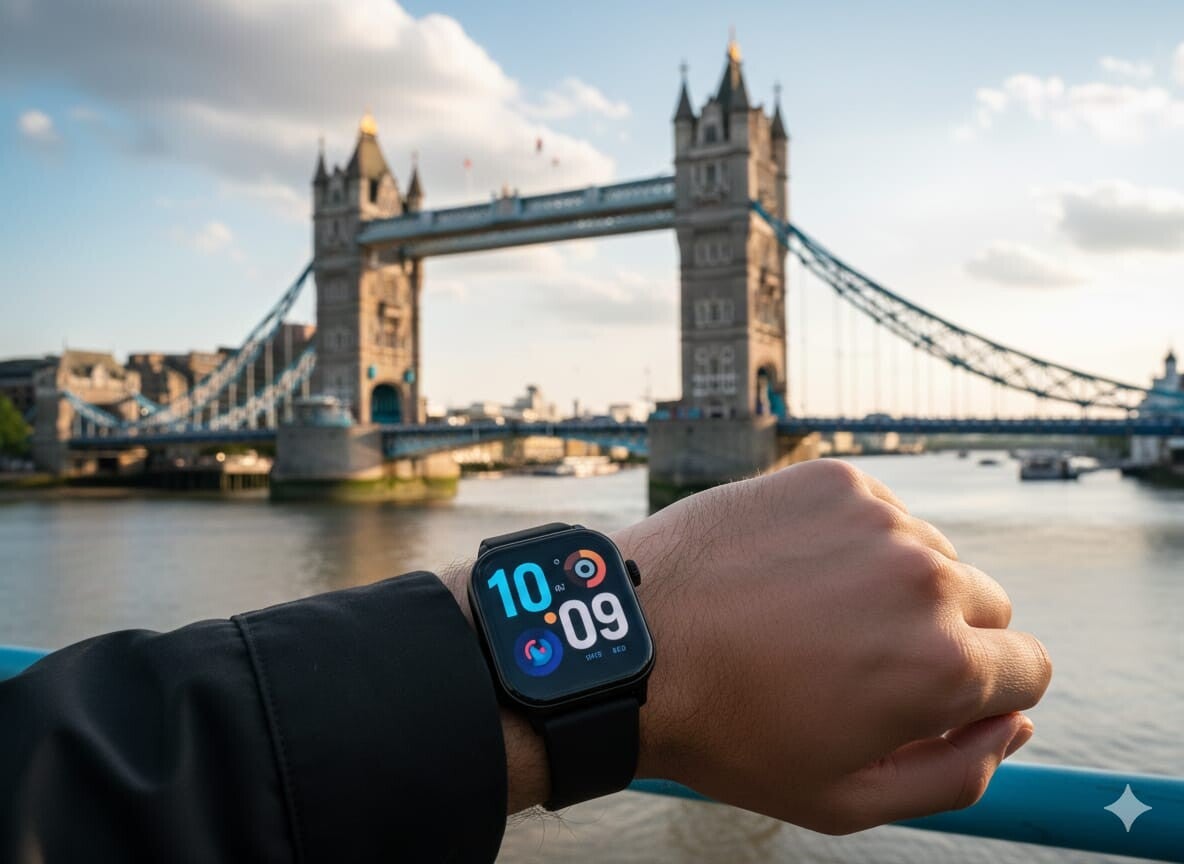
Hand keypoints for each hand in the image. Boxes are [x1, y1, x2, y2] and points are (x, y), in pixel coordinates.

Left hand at [617, 459, 1051, 833]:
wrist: (629, 644)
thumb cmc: (730, 732)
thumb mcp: (847, 798)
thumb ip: (957, 774)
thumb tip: (1014, 725)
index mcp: (945, 664)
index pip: (1029, 668)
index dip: (984, 693)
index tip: (929, 697)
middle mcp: (926, 577)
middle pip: (988, 607)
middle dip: (944, 638)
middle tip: (857, 660)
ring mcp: (879, 518)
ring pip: (931, 556)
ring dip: (894, 585)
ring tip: (811, 616)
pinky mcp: (833, 479)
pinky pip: (879, 515)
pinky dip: (851, 542)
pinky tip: (791, 573)